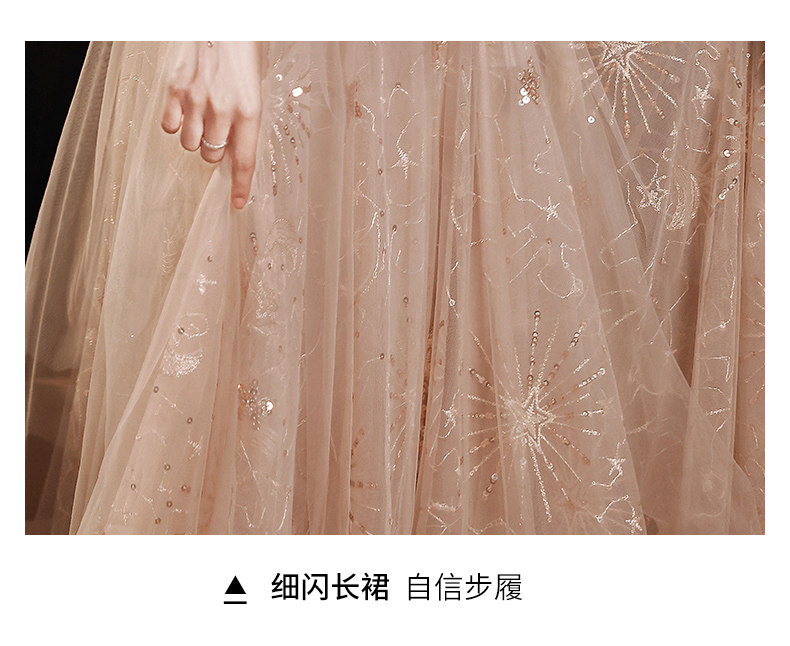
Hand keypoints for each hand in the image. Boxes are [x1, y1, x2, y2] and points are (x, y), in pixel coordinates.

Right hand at [161, 41, 262, 209]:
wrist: (220, 23)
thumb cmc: (240, 52)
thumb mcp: (254, 90)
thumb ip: (244, 122)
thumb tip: (234, 152)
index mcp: (250, 111)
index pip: (244, 161)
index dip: (239, 186)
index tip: (237, 203)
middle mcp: (222, 109)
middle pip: (212, 155)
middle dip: (214, 150)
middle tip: (217, 132)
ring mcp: (196, 100)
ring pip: (190, 144)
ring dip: (195, 138)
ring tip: (201, 118)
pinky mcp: (175, 89)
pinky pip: (170, 126)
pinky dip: (176, 124)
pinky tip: (184, 109)